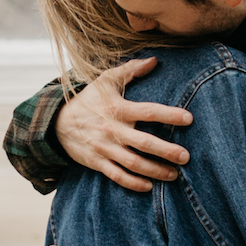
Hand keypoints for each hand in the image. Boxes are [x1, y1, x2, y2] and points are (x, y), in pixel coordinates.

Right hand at [56, 57, 193, 192]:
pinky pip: (117, 176)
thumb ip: (130, 70)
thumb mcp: (105, 81)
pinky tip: (149, 186)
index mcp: (117, 109)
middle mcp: (112, 130)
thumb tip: (155, 60)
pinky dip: (133, 183)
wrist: (56, 122)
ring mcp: (104, 148)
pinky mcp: (96, 162)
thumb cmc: (88, 100)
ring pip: (133, 164)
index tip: (189, 119)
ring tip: (173, 175)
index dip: (169, 115)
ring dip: (155, 171)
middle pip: (143, 143)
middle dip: (166, 151)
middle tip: (186, 157)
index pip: (148, 111)